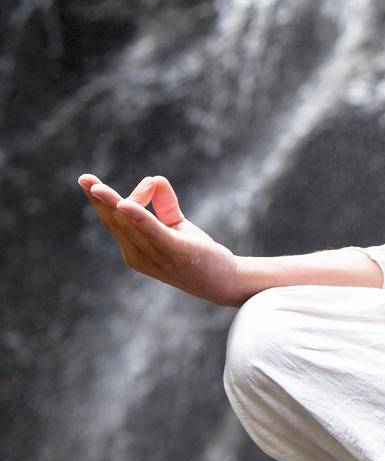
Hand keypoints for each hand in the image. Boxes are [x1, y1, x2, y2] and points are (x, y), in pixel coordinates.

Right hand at [77, 173, 243, 305]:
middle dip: (98, 200)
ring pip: (127, 225)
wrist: (224, 281)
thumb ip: (164, 203)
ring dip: (111, 204)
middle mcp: (138, 255)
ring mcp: (154, 255)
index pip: (114, 222)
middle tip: (84, 179)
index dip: (103, 201)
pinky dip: (137, 216)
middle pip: (114, 222)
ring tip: (98, 187)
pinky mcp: (174, 250)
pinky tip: (125, 204)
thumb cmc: (197, 254)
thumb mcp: (177, 225)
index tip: (91, 181)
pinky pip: (152, 231)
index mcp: (133, 250)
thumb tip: (155, 178)